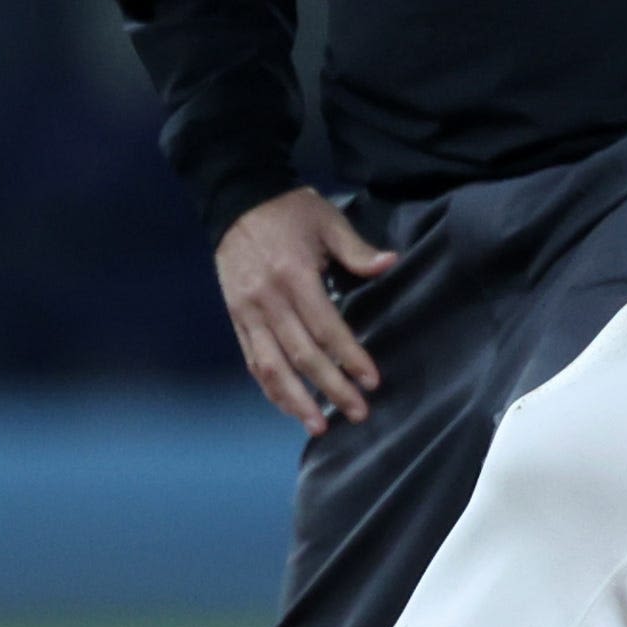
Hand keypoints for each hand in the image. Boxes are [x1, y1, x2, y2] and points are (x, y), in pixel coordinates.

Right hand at [214, 187, 395, 434]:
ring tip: (320, 426)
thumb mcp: (327, 220)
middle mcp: (268, 299)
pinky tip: (289, 406)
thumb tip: (390, 264)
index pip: (326, 328)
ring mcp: (247, 312)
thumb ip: (357, 249)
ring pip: (272, 367)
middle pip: (302, 355)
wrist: (236, 200)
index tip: (372, 381)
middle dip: (332, 388)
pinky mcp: (235, 317)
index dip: (350, 357)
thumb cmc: (289, 210)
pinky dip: (271, 388)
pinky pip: (253, 361)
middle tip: (358, 413)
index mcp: (295, 275)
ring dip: (296, 401)